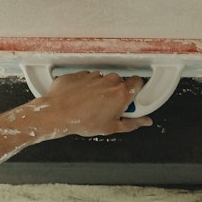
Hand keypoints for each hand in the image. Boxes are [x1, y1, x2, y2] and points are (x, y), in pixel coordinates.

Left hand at [36, 71, 151, 137]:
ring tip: (91, 105)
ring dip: (101, 90)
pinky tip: (80, 99)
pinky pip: (88, 79)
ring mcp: (94, 76)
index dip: (137, 90)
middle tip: (109, 108)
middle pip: (120, 83)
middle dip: (116, 93)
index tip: (133, 99)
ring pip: (103, 81)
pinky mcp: (81, 74)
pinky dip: (86, 87)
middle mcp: (109, 80)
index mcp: (121, 93)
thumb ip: (132, 123)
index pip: (139, 82)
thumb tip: (144, 121)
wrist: (57, 113)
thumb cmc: (82, 121)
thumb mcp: (111, 127)